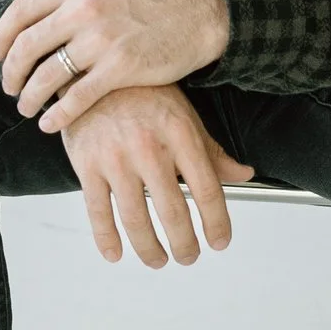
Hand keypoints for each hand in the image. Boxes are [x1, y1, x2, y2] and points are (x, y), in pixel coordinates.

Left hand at [0, 0, 231, 127]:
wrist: (198, 11)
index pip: (20, 11)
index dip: (0, 37)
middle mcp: (83, 9)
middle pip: (28, 47)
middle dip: (11, 73)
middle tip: (9, 88)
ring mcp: (101, 40)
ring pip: (48, 76)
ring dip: (30, 98)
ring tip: (27, 109)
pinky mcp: (121, 68)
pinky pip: (78, 97)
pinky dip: (59, 115)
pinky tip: (50, 124)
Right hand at [61, 85, 254, 266]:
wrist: (93, 70)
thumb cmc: (142, 92)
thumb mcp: (183, 115)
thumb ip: (212, 150)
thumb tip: (244, 174)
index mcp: (179, 134)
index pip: (207, 189)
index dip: (217, 222)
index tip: (219, 242)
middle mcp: (149, 148)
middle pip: (173, 211)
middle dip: (184, 244)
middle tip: (188, 256)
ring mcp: (115, 158)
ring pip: (135, 219)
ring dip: (149, 249)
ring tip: (158, 260)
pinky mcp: (86, 164)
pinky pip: (97, 211)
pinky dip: (107, 239)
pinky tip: (116, 252)